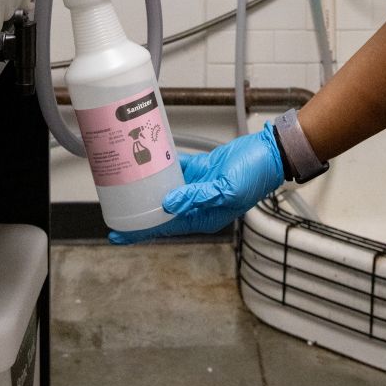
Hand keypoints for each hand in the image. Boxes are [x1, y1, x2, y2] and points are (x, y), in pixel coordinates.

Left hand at [108, 123, 284, 243]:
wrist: (271, 151)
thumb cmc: (256, 175)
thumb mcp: (227, 190)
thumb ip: (197, 197)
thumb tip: (168, 203)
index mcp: (204, 217)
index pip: (165, 229)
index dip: (141, 232)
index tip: (118, 235)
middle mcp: (198, 204)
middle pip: (161, 212)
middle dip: (138, 212)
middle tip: (114, 208)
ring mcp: (199, 186)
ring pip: (167, 189)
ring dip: (148, 187)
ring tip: (125, 184)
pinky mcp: (203, 168)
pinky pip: (178, 168)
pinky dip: (163, 164)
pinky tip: (148, 159)